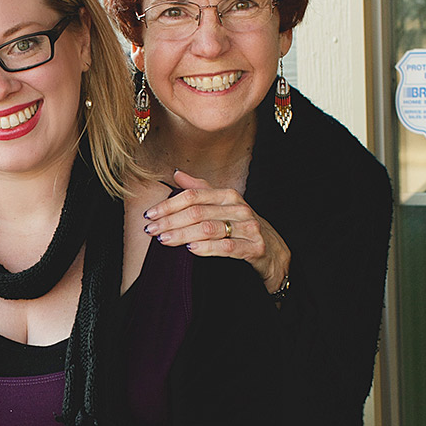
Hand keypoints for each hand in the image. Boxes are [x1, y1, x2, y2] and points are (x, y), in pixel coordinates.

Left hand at [143, 169, 289, 293]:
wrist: (274, 251)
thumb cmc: (242, 227)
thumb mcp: (222, 206)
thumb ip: (199, 190)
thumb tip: (176, 174)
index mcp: (228, 196)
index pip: (193, 196)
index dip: (169, 205)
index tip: (150, 214)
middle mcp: (239, 208)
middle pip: (197, 212)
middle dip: (170, 221)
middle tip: (150, 230)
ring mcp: (248, 228)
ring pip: (209, 229)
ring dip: (182, 234)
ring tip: (163, 240)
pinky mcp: (254, 247)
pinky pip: (227, 247)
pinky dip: (207, 248)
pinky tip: (191, 249)